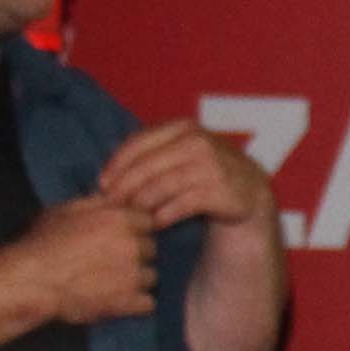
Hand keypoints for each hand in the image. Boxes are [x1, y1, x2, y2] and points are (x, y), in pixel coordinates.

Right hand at [23, 193, 157, 322]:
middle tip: (111, 264)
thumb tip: (114, 199)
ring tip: (110, 284)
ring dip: (136, 281)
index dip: (134, 232)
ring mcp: (133, 274)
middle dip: (136, 256)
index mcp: (120, 219)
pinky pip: (147, 303)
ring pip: (150, 276)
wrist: (29, 281)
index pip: (147, 222)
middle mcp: (132, 244)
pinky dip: (135, 305)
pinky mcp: (128, 301)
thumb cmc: (41, 245)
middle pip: (151, 249)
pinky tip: (117, 302)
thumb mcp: (65, 211)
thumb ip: (96, 204)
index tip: (118, 241)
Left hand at [96, 119, 276, 232]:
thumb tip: (104, 178)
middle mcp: (198, 142)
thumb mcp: (178, 155)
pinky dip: (165, 214)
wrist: (248, 189)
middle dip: (124, 187)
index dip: (116, 165)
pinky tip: (157, 223)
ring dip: (142, 203)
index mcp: (183, 127)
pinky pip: (184, 204)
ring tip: (132, 216)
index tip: (102, 185)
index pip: (139, 143)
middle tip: (111, 206)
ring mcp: (212, 165)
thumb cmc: (203, 173)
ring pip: (163, 185)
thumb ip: (148, 158)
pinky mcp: (222, 189)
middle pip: (147, 165)